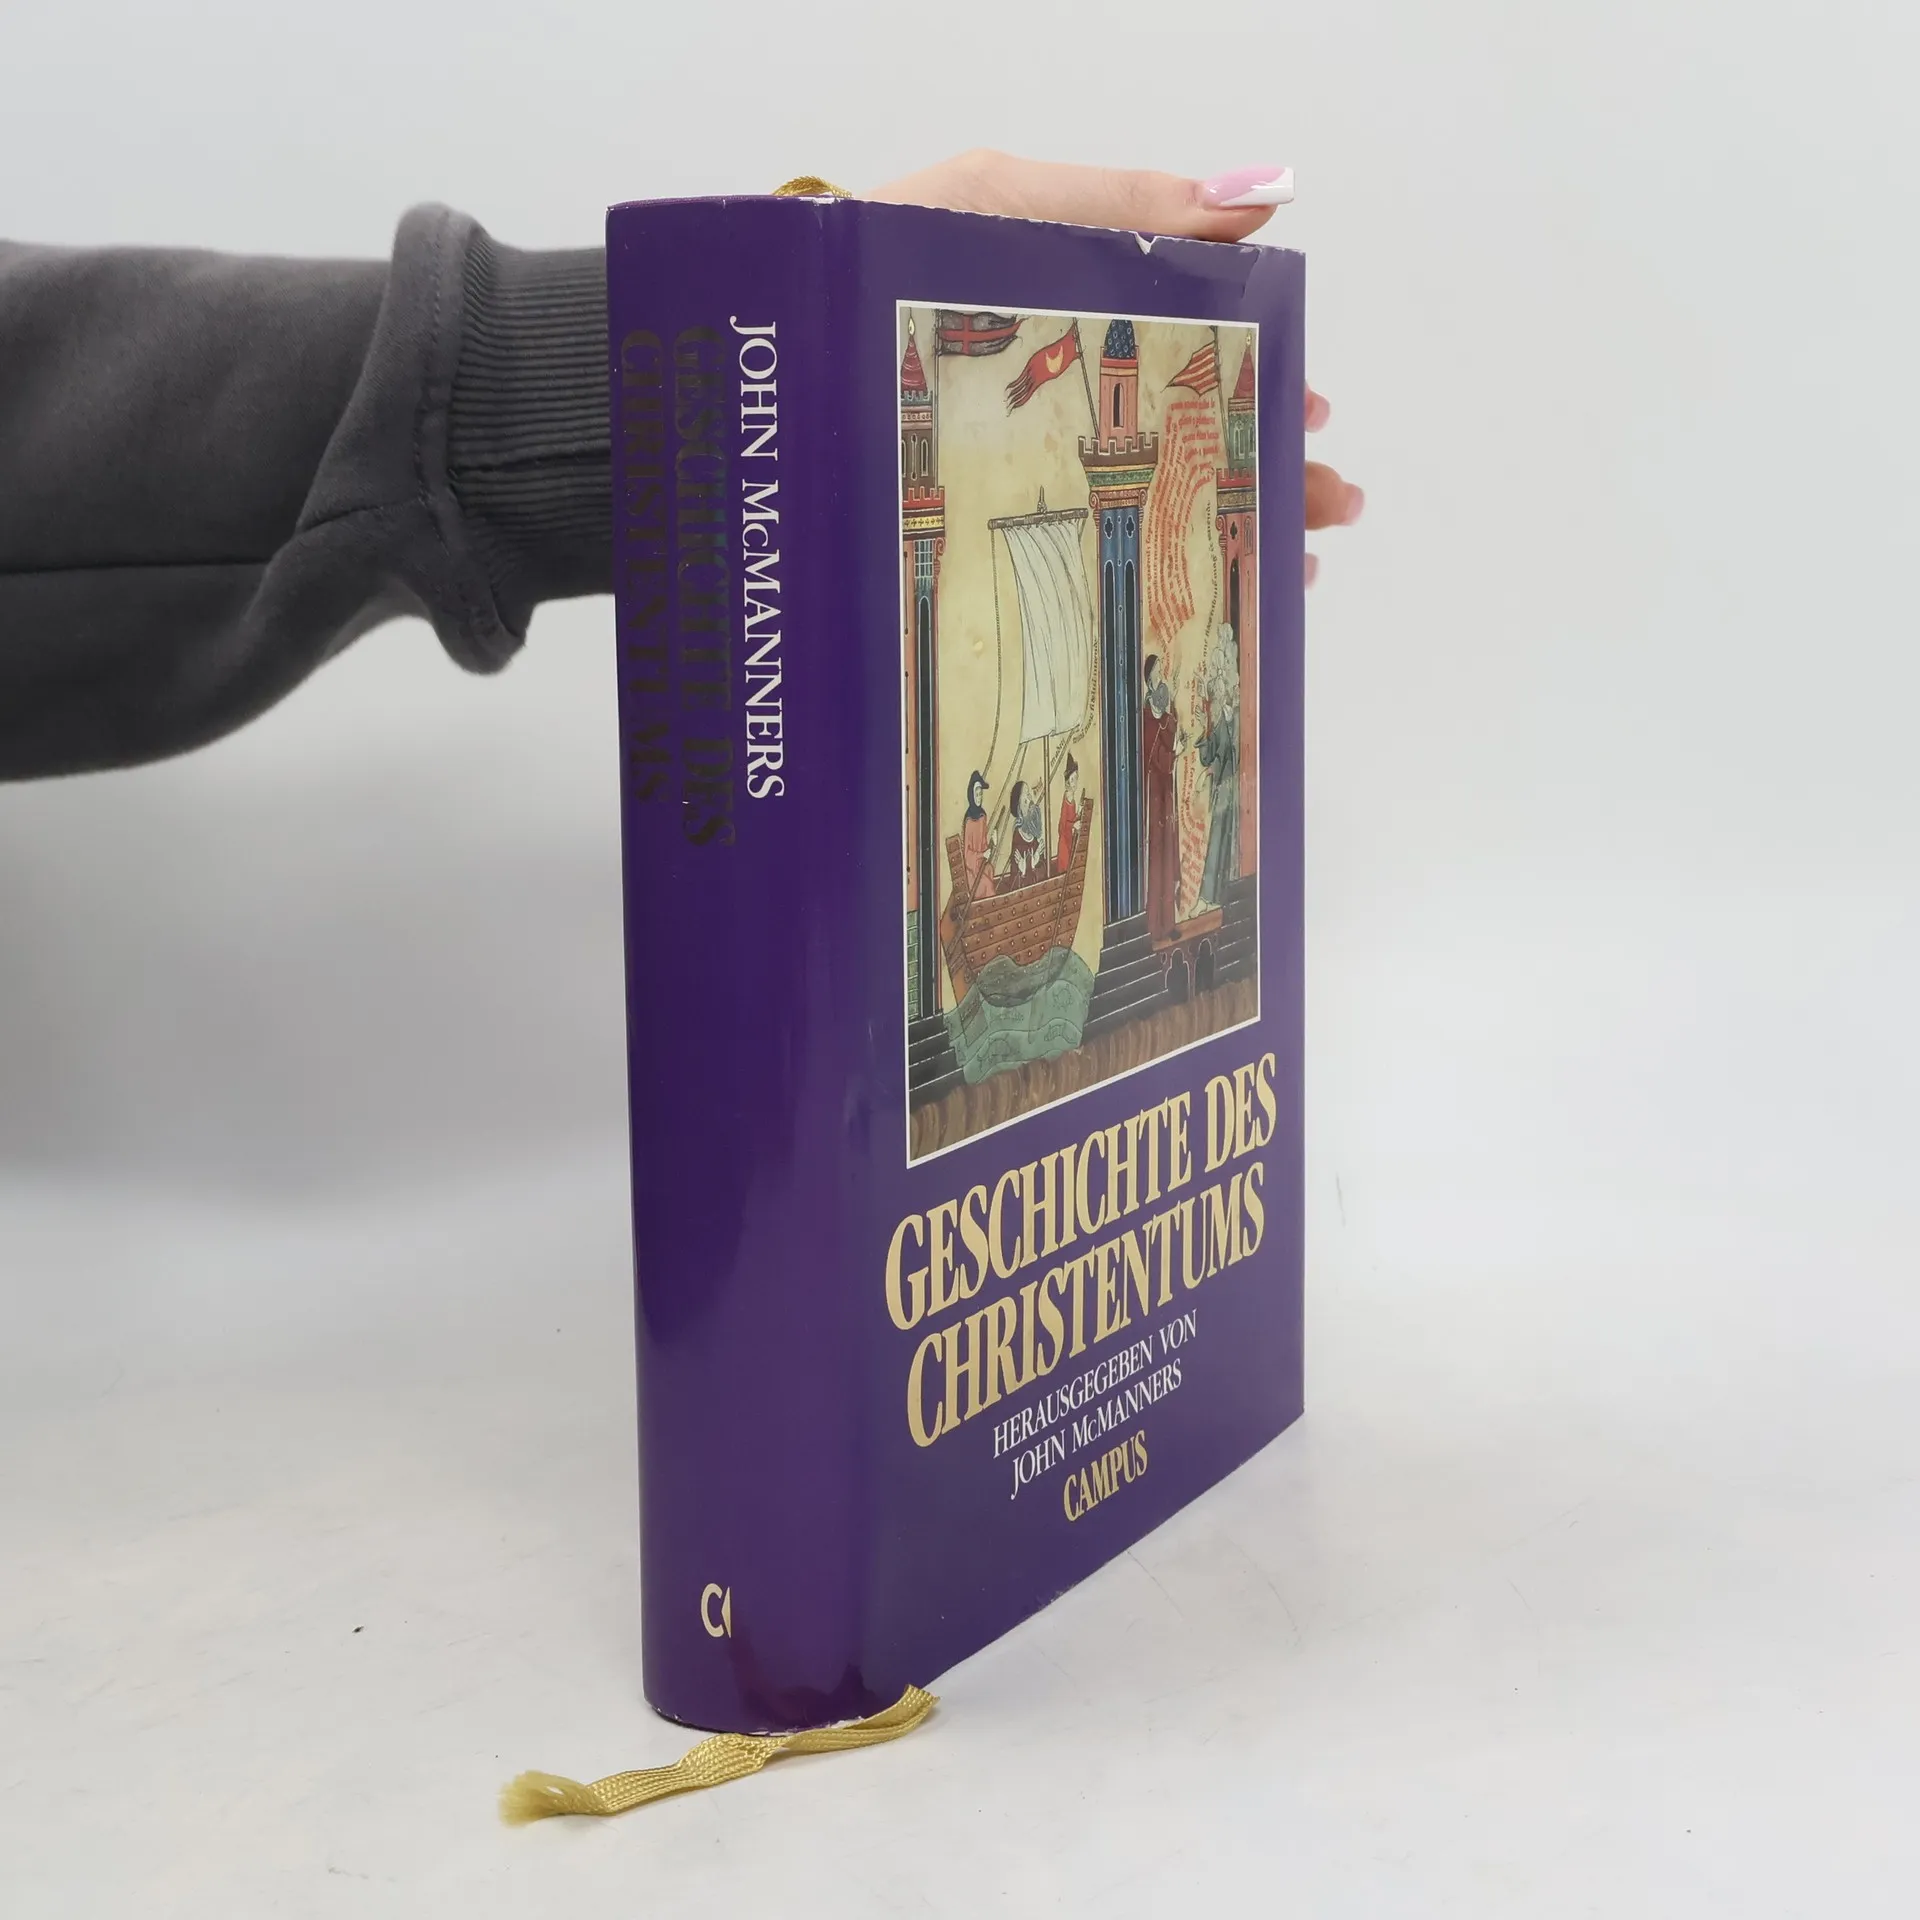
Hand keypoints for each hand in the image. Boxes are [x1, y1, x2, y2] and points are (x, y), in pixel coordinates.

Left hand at [871, 151, 1362, 586]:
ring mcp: (1020, 468)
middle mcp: (1057, 401)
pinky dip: (1143, 588)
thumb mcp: (1000, 201)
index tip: (1310, 416)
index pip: (1192, 356)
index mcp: (1077, 320)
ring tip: (1294, 568)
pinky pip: (1078, 568)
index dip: (1256, 387)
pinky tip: (1198, 613)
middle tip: (1329, 505)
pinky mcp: (977, 530)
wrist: (757, 341)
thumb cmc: (876, 254)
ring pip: (1145, 509)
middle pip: (1183, 439)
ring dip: (1227, 534)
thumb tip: (1263, 197)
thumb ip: (1124, 205)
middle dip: (1265, 473)